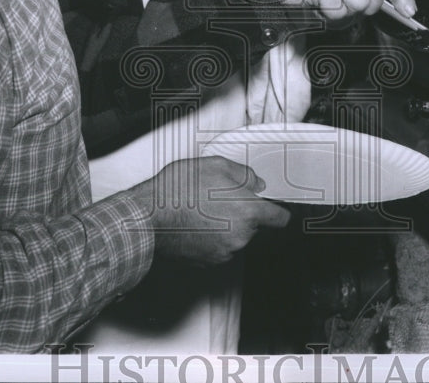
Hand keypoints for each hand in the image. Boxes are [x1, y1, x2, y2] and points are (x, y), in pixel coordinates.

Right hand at [128, 157, 289, 265]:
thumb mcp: (216, 166)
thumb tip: (256, 183)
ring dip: (227, 226)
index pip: (280, 219)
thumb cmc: (178, 190)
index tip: (276, 209)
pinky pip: (219, 248)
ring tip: (203, 210)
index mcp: (248, 212)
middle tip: (220, 199)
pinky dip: (212, 238)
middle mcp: (241, 237)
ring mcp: (224, 252)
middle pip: (255, 226)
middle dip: (244, 214)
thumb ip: (244, 175)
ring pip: (236, 237)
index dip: (279, 212)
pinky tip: (196, 223)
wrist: (148, 217)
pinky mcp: (208, 262)